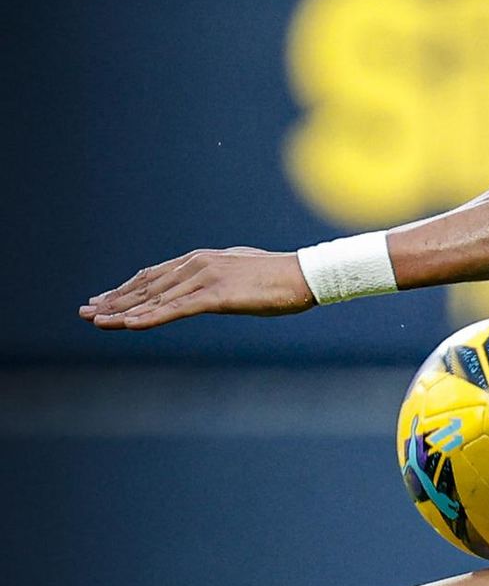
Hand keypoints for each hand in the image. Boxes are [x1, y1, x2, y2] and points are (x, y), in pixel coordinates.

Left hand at [81, 247, 312, 327]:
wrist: (305, 275)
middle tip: (85, 312)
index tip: (103, 302)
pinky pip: (176, 309)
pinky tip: (131, 324)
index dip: (125, 290)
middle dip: (114, 300)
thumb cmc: (279, 277)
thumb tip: (213, 289)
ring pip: (155, 297)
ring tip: (97, 321)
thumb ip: (219, 280)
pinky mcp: (216, 295)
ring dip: (123, 311)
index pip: (153, 276)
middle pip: (146, 285)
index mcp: (200, 260)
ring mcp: (205, 278)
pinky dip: (150, 316)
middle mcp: (195, 264)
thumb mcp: (241, 276)